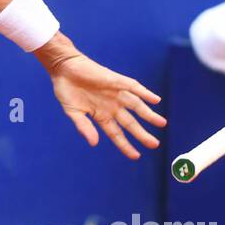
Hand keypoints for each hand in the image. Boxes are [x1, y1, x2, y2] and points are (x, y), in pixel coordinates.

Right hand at [44, 53, 166, 159]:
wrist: (63, 68)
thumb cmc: (66, 90)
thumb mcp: (72, 112)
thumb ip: (84, 127)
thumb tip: (94, 143)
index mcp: (101, 116)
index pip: (116, 134)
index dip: (126, 145)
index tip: (136, 156)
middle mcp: (111, 106)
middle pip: (130, 123)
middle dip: (142, 134)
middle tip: (155, 144)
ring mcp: (115, 93)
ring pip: (136, 106)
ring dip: (149, 115)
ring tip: (161, 123)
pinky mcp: (116, 80)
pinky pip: (134, 87)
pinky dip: (145, 93)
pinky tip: (155, 100)